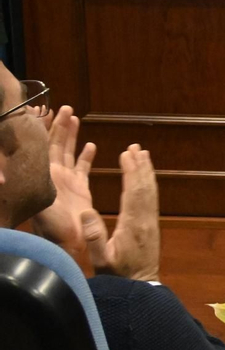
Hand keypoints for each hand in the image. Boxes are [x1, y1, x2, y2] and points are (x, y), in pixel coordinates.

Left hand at [32, 105, 95, 258]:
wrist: (67, 242)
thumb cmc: (51, 227)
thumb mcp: (34, 205)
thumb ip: (25, 193)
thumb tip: (4, 185)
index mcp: (42, 174)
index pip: (40, 145)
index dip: (40, 129)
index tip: (40, 110)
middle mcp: (52, 173)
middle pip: (54, 143)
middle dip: (57, 124)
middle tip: (62, 107)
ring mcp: (66, 180)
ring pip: (68, 150)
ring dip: (71, 134)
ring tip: (73, 116)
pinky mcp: (80, 187)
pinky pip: (83, 167)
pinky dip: (86, 156)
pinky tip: (90, 144)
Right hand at [81, 145, 160, 282]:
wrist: (141, 288)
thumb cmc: (118, 276)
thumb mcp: (101, 260)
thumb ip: (95, 238)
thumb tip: (86, 212)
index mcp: (133, 224)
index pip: (134, 192)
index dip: (131, 171)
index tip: (127, 154)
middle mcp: (146, 220)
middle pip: (145, 187)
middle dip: (140, 165)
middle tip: (136, 147)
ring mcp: (151, 222)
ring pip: (151, 191)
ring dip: (147, 172)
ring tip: (143, 155)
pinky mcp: (152, 226)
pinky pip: (151, 199)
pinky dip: (148, 184)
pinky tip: (145, 178)